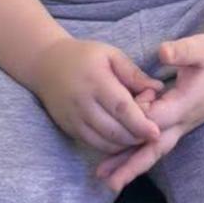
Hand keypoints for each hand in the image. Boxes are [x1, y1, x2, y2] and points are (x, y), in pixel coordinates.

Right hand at [27, 37, 163, 154]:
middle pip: (114, 130)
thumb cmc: (85, 56)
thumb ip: (133, 73)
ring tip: (140, 137)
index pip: (121, 108)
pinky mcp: (68, 128)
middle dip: (136, 137)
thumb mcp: (111, 55)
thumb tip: (157, 89)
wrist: (46, 65)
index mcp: (96, 81)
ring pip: (104, 142)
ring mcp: (73, 118)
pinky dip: (110, 147)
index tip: (156, 132)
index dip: (140, 123)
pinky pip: (93, 144)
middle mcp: (83, 103)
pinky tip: (123, 140)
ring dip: (125, 145)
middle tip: (152, 135)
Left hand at [94, 33, 203, 191]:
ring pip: (155, 151)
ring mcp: (183, 126)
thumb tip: (163, 52)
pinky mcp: (179, 124)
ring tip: (108, 181)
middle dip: (132, 165)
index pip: (156, 117)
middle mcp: (184, 121)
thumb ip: (182, 51)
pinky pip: (157, 144)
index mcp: (186, 103)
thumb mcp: (202, 47)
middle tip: (109, 184)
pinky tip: (122, 162)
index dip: (138, 112)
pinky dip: (139, 154)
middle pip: (155, 149)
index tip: (127, 99)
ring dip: (132, 166)